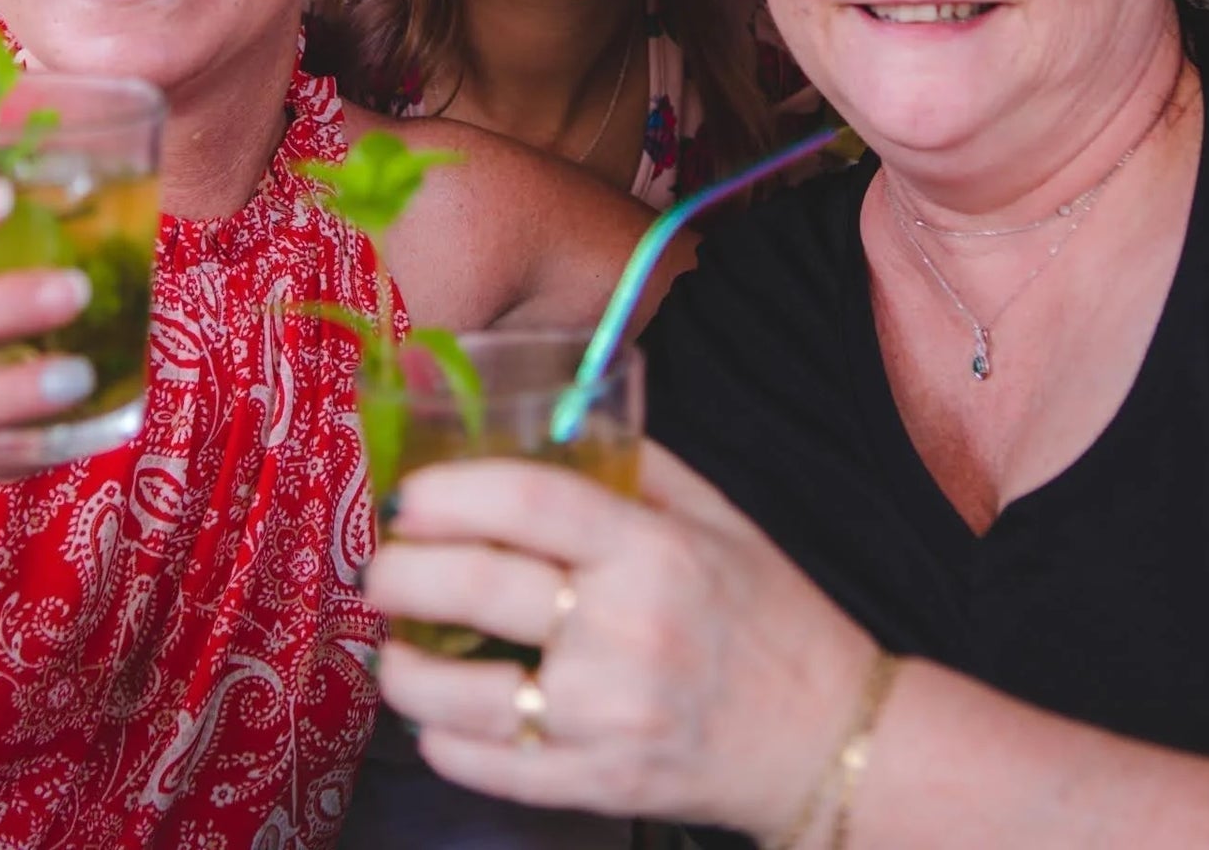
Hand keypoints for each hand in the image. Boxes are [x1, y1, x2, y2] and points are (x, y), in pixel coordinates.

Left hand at [365, 445, 876, 840]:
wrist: (829, 737)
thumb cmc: (769, 614)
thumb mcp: (717, 517)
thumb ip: (635, 466)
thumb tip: (550, 423)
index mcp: (652, 550)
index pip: (529, 500)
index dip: (452, 490)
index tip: (408, 494)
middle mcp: (626, 630)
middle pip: (479, 587)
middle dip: (402, 573)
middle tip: (379, 568)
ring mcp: (610, 716)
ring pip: (466, 694)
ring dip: (403, 670)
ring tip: (390, 648)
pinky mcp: (602, 784)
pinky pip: (495, 766)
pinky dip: (444, 742)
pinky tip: (432, 718)